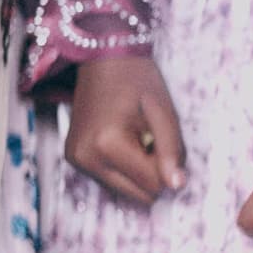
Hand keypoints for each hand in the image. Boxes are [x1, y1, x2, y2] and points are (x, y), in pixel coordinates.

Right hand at [64, 51, 185, 206]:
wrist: (103, 58)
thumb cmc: (137, 80)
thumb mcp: (164, 112)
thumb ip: (173, 151)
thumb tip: (177, 186)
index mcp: (107, 145)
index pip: (153, 184)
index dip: (168, 164)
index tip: (160, 137)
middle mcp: (85, 158)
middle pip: (138, 194)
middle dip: (152, 171)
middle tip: (148, 138)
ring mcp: (76, 160)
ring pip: (125, 190)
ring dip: (137, 170)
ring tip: (134, 137)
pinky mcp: (74, 159)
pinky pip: (111, 179)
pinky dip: (123, 167)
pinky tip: (120, 140)